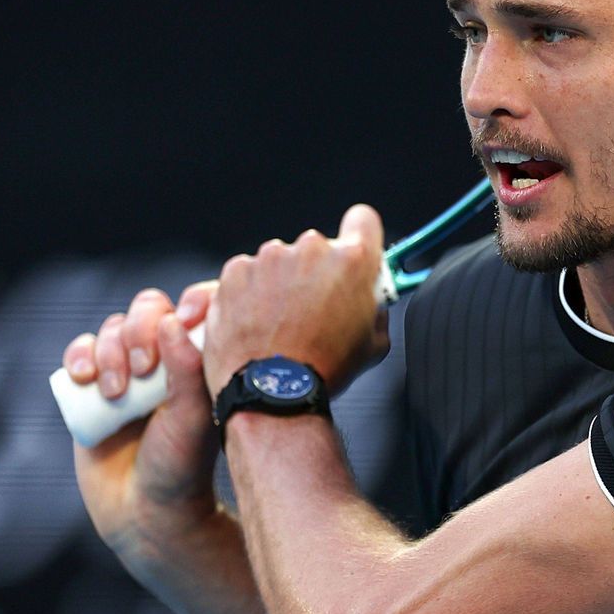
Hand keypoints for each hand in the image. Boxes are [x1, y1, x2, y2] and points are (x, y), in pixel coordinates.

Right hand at [62, 285, 220, 554]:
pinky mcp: (94, 385)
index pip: (200, 305)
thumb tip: (173, 321)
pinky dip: (80, 354)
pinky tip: (85, 378)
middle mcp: (169, 359)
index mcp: (203, 360)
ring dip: (110, 351)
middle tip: (143, 370)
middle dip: (141, 330)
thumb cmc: (181, 466)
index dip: (193, 299)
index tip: (188, 317)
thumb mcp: (194, 418)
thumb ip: (188, 370)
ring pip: (114, 328)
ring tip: (116, 393)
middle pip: (150, 309)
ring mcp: (130, 370)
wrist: (143, 511)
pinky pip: (82, 349)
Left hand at [202, 204, 390, 397]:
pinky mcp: (236, 272)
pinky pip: (247, 274)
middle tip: (313, 310)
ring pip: (280, 261)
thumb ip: (376, 311)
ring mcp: (270, 258)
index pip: (364, 220)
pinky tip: (256, 324)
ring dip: (281, 283)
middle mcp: (311, 250)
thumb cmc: (322, 371)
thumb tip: (373, 306)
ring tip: (279, 324)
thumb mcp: (374, 345)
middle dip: (316, 272)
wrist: (272, 393)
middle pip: (317, 248)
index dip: (361, 235)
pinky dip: (250, 293)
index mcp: (353, 262)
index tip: (356, 247)